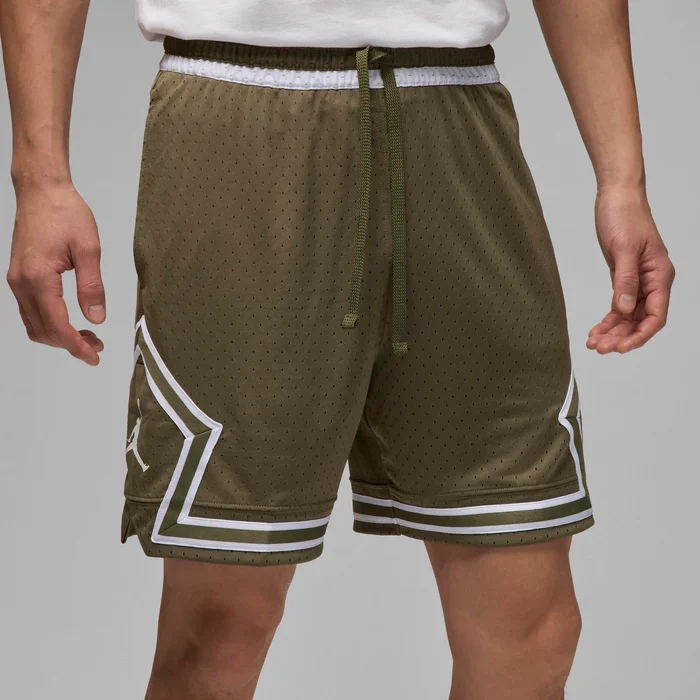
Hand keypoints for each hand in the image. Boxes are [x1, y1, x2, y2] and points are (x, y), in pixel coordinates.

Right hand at [6, 179, 105, 364]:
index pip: (57, 325)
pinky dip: (49, 323)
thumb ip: (92, 286)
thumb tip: (96, 318)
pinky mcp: (19, 276)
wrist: (41, 191)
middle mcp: (21, 283)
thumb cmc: (66, 213)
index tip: (94, 356)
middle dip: (70, 344)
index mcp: (39, 278)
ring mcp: (17, 281)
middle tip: (97, 346)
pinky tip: (70, 321)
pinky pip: (30, 311)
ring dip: (59, 336)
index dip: (76, 345)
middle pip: (43, 331)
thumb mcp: (89, 249)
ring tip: (88, 336)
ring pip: (34, 324)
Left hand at [587, 184, 673, 353]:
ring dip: (613, 331)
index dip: (640, 335)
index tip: (621, 347)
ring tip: (594, 343)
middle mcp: (652, 281)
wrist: (616, 197)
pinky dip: (608, 319)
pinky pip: (618, 305)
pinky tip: (596, 330)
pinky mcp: (623, 277)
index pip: (655, 315)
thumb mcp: (623, 249)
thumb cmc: (624, 216)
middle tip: (599, 348)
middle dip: (621, 337)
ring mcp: (638, 281)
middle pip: (641, 320)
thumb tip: (623, 309)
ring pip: (628, 316)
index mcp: (659, 275)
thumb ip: (625, 280)